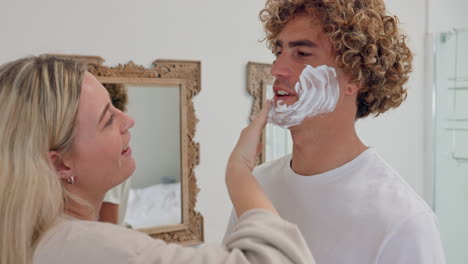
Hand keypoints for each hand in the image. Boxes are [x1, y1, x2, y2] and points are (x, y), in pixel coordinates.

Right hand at [226, 100, 276, 216]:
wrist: (236, 170)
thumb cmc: (241, 175)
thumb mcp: (249, 176)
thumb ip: (251, 179)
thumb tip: (252, 188)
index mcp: (247, 146)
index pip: (253, 136)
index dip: (257, 131)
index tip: (261, 125)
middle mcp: (246, 137)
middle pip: (255, 125)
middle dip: (261, 117)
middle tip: (267, 107)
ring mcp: (248, 133)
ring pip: (258, 120)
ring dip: (264, 111)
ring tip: (269, 102)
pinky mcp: (252, 130)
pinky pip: (261, 118)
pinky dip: (265, 110)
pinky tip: (270, 103)